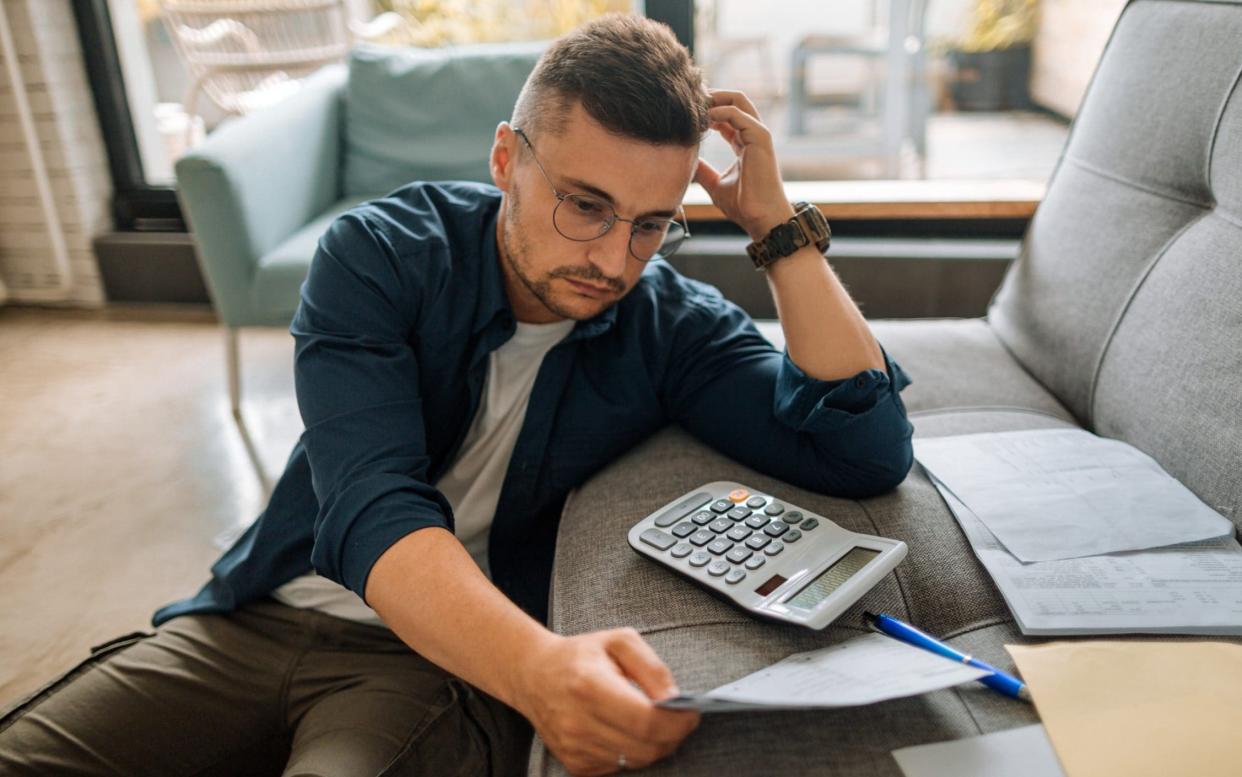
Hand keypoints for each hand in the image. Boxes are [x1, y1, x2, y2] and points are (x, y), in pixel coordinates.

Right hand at [511, 628, 700, 775]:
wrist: (534, 675)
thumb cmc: (581, 655)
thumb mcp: (620, 641)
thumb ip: (653, 668)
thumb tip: (675, 699)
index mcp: (590, 686)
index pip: (647, 721)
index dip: (678, 721)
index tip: (691, 712)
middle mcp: (578, 722)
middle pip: (646, 747)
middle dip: (672, 735)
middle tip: (678, 717)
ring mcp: (574, 747)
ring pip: (636, 761)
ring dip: (653, 745)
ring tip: (651, 721)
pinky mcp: (575, 764)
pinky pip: (620, 767)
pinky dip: (632, 752)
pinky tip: (625, 731)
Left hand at [694, 89, 794, 240]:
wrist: (760, 218)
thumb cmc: (743, 205)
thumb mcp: (715, 184)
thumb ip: (702, 171)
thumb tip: (686, 163)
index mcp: (744, 142)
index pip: (727, 114)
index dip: (707, 109)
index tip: (687, 111)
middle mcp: (752, 134)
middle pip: (734, 100)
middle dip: (711, 95)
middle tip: (689, 99)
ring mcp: (758, 134)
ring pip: (737, 100)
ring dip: (714, 98)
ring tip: (694, 104)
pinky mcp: (760, 137)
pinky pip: (737, 114)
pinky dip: (718, 111)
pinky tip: (701, 120)